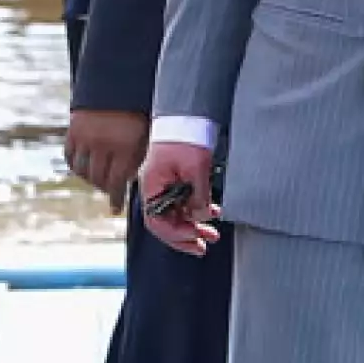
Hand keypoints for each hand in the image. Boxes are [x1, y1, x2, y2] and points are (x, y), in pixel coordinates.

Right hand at [65, 108, 148, 213]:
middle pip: (98, 179)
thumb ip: (136, 159)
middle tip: (109, 189)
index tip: (115, 209)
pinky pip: (69, 157)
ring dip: (90, 179)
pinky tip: (84, 167)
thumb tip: (127, 183)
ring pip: (82, 171)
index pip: (116, 182)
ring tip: (98, 178)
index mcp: (124, 146)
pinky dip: (76, 166)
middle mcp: (102, 144)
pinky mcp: (72, 131)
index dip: (115, 198)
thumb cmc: (136, 112)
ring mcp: (85, 138)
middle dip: (104, 188)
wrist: (116, 83)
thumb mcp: (143, 135)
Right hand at [138, 142, 219, 256]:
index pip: (156, 221)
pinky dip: (198, 212)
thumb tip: (202, 218)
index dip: (175, 235)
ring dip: (194, 227)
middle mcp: (155, 189)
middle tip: (203, 247)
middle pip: (165, 223)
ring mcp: (165, 186)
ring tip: (212, 236)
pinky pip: (184, 203)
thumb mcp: (195, 167)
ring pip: (176, 215)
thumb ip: (198, 195)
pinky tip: (212, 214)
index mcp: (152, 186)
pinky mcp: (176, 181)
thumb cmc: (186, 137)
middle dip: (185, 237)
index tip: (194, 238)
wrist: (188, 115)